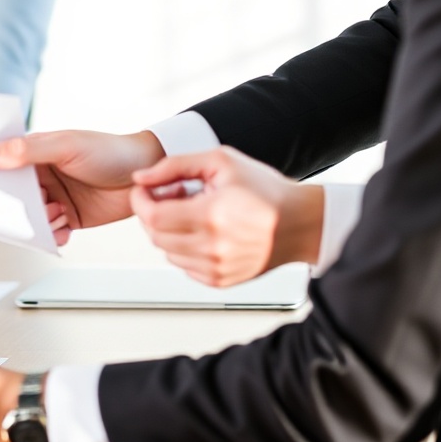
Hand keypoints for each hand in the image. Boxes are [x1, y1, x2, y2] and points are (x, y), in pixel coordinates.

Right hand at [0, 129, 165, 242]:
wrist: (146, 176)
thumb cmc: (109, 151)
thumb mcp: (65, 147)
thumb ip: (25, 151)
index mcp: (35, 153)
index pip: (1, 165)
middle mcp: (42, 177)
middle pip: (14, 197)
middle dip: (18, 207)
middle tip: (28, 207)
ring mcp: (55, 198)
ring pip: (31, 218)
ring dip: (41, 222)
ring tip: (59, 212)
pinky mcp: (69, 218)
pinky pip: (50, 233)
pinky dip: (53, 236)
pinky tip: (65, 227)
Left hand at [129, 146, 323, 285]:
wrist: (300, 223)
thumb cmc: (265, 190)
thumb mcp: (220, 161)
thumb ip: (174, 166)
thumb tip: (141, 177)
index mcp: (211, 216)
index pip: (152, 216)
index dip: (140, 201)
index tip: (144, 189)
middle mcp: (212, 248)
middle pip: (156, 236)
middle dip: (153, 213)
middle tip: (170, 195)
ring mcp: (216, 268)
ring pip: (167, 253)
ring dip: (168, 231)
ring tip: (189, 211)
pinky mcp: (221, 281)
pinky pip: (184, 266)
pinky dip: (184, 248)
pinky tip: (201, 230)